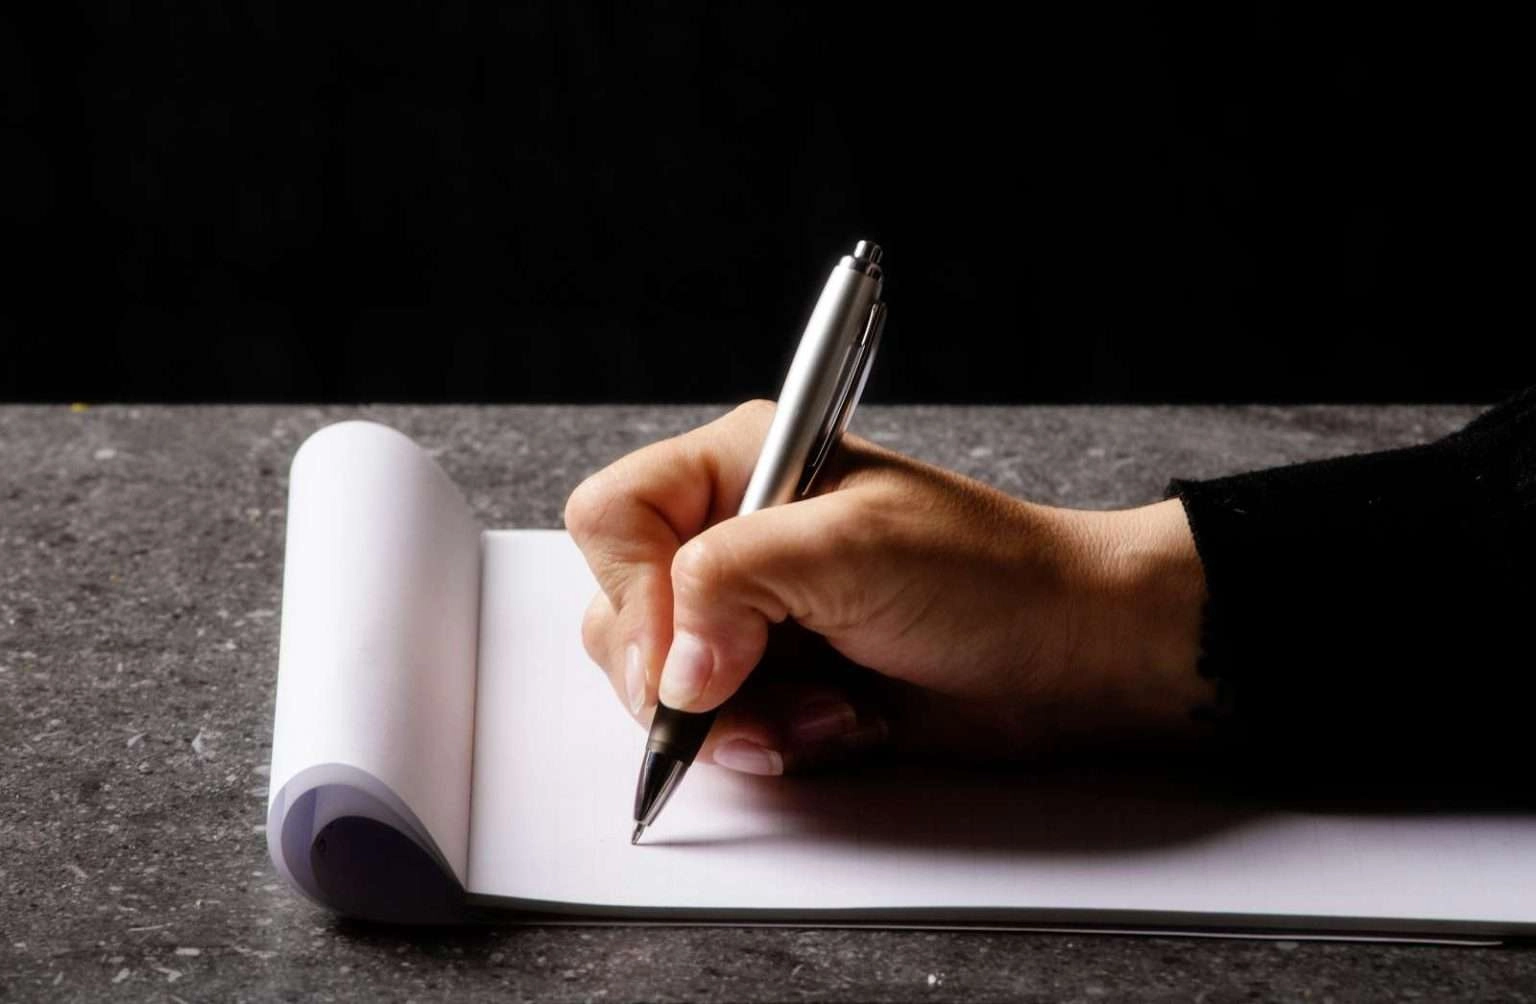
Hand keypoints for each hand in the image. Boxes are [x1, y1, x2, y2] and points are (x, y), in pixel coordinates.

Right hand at [564, 401, 1214, 774]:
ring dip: (739, 718)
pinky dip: (771, 741)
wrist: (1072, 656)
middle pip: (621, 613)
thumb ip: (730, 580)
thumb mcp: (851, 549)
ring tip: (825, 708)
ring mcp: (755, 614)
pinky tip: (839, 725)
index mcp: (743, 466)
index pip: (614, 519)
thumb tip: (668, 663)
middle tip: (746, 691)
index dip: (635, 592)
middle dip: (686, 675)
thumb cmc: (989, 576)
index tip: (690, 652)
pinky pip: (722, 728)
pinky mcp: (779, 679)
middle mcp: (737, 536)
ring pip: (665, 684)